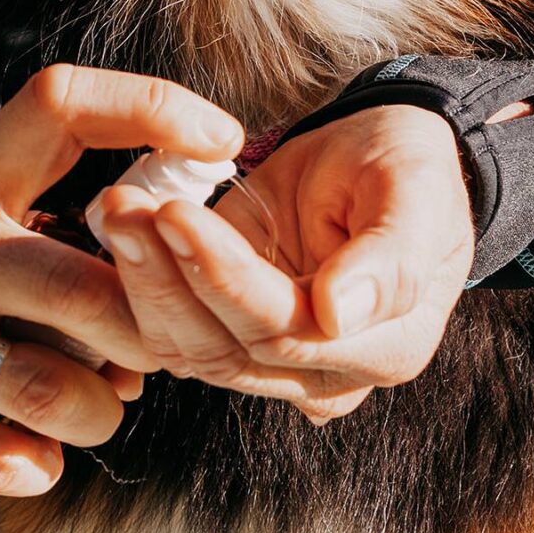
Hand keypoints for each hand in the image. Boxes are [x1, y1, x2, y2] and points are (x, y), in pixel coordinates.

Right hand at [0, 65, 243, 496]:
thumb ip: (61, 243)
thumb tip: (173, 294)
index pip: (60, 100)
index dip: (151, 107)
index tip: (222, 142)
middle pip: (84, 288)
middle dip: (139, 343)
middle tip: (142, 361)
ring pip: (55, 390)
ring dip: (93, 415)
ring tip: (79, 411)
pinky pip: (7, 455)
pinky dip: (35, 464)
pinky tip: (19, 449)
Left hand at [95, 103, 478, 422]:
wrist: (383, 160)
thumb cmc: (409, 171)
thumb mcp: (416, 192)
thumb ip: (389, 258)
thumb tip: (337, 315)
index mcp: (387, 345)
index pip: (286, 328)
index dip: (225, 277)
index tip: (175, 214)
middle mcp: (328, 372)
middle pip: (228, 348)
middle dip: (169, 275)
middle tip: (125, 207)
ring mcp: (274, 362)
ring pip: (191, 350)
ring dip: (145, 283)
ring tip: (117, 212)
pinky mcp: (231, 336)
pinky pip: (174, 335)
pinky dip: (140, 289)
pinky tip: (120, 233)